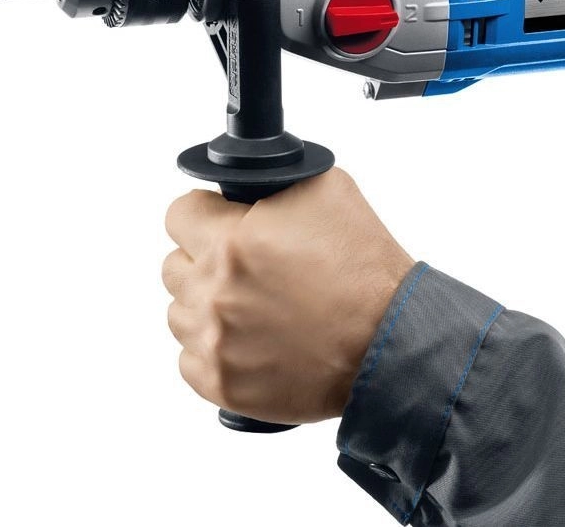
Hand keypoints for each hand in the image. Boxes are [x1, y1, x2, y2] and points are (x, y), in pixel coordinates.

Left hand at [162, 169, 414, 423]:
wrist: (390, 343)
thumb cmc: (365, 271)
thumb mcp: (328, 191)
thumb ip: (272, 181)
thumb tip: (242, 185)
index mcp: (231, 242)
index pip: (178, 214)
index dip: (205, 215)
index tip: (222, 224)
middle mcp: (214, 293)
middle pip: (174, 267)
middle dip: (205, 262)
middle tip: (247, 270)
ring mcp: (214, 343)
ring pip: (180, 315)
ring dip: (208, 308)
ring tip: (252, 310)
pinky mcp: (222, 384)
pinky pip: (190, 361)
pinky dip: (214, 352)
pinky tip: (249, 343)